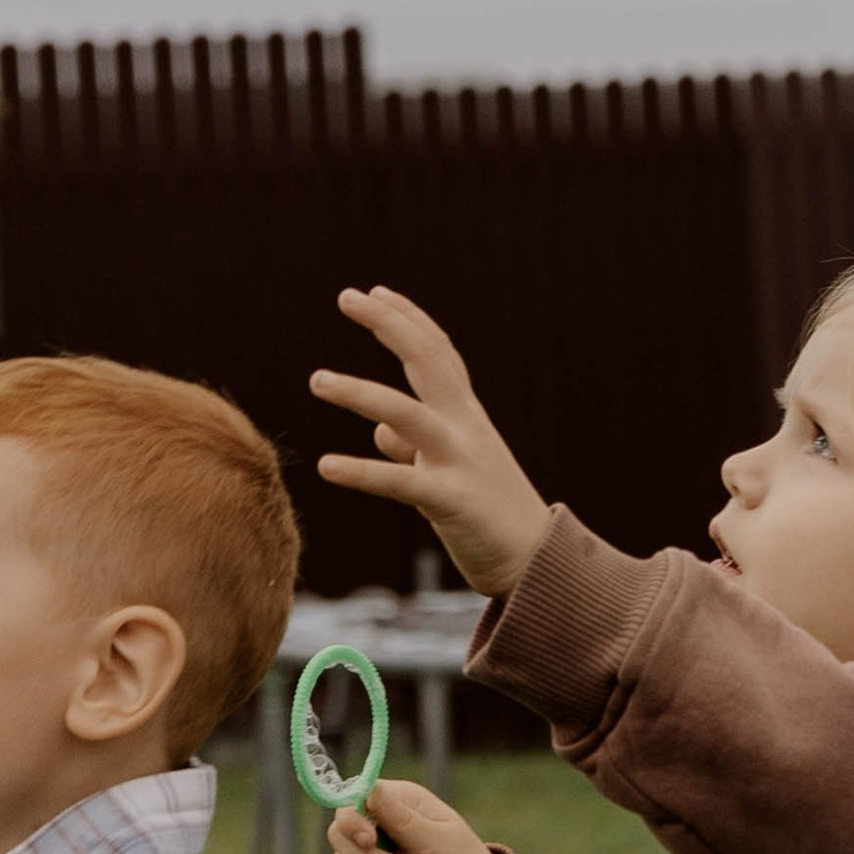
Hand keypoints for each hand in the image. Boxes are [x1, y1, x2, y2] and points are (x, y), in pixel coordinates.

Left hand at [310, 288, 554, 595]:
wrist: (537, 561)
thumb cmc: (490, 513)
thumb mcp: (452, 470)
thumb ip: (413, 448)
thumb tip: (378, 433)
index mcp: (467, 416)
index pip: (438, 352)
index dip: (407, 319)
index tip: (374, 292)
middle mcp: (464, 428)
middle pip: (427, 360)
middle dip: (389, 324)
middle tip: (348, 296)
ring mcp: (458, 461)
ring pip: (405, 414)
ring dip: (359, 393)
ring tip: (317, 380)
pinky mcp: (449, 501)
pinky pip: (398, 482)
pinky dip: (361, 472)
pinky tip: (325, 467)